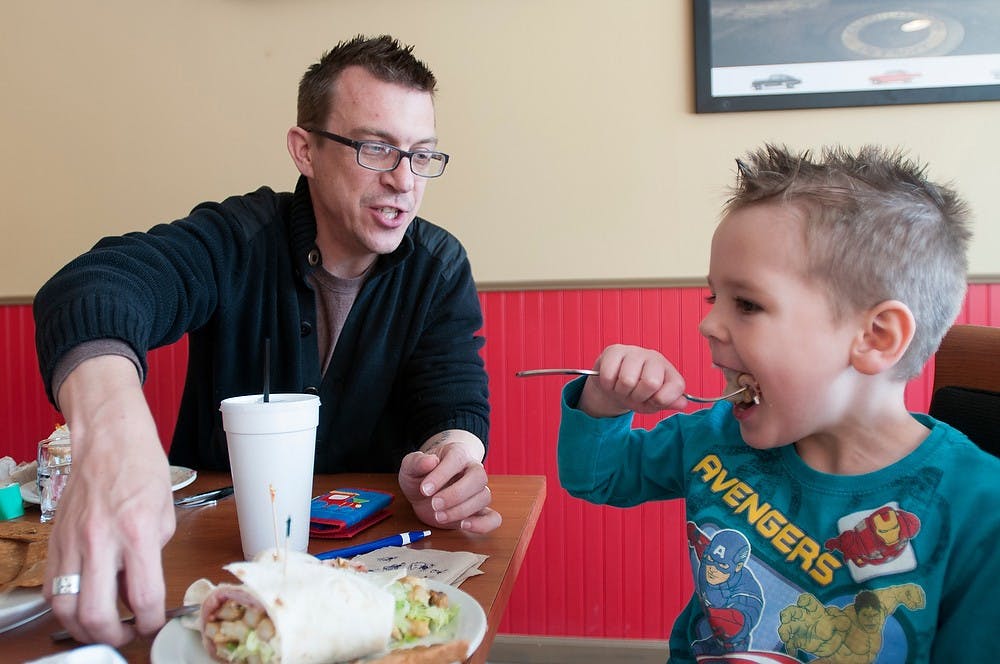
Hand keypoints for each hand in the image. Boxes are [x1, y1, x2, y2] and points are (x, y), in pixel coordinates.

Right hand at [44, 356, 175, 645]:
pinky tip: (83, 603)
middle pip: (96, 613)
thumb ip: (154, 554)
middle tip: (128, 635)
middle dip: (115, 636)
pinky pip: (53, 587)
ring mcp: (72, 542)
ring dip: (84, 628)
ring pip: (65, 607)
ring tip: (103, 627)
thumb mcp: (165, 514)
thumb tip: (142, 586)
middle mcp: (100, 540)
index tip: (156, 624)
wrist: (108, 440)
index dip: (152, 621)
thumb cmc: (142, 469)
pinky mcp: (55, 542)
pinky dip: (67, 605)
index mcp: (137, 533)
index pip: (143, 596)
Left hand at [398, 431, 500, 533]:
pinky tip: (464, 526)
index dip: (442, 474)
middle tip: (434, 504)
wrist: (425, 491)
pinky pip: (493, 518)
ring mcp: (478, 491)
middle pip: (478, 477)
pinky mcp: (479, 511)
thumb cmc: (420, 475)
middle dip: (456, 494)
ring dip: (462, 510)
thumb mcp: (410, 466)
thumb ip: (417, 462)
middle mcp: (473, 470)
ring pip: (484, 497)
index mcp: (457, 454)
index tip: (424, 489)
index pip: (457, 459)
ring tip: (439, 516)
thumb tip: (430, 461)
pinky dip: (483, 524)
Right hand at [578, 344, 687, 416]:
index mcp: (669, 372)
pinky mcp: (615, 350)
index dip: (660, 400)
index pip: (675, 386)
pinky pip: (609, 375)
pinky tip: (612, 380)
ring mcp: (635, 352)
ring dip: (621, 391)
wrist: (613, 386)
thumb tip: (682, 403)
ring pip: (627, 380)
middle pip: (651, 383)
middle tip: (634, 394)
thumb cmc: (636, 394)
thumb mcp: (653, 403)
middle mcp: (655, 358)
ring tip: (622, 388)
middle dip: (638, 396)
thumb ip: (669, 403)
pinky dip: (608, 385)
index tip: (652, 400)